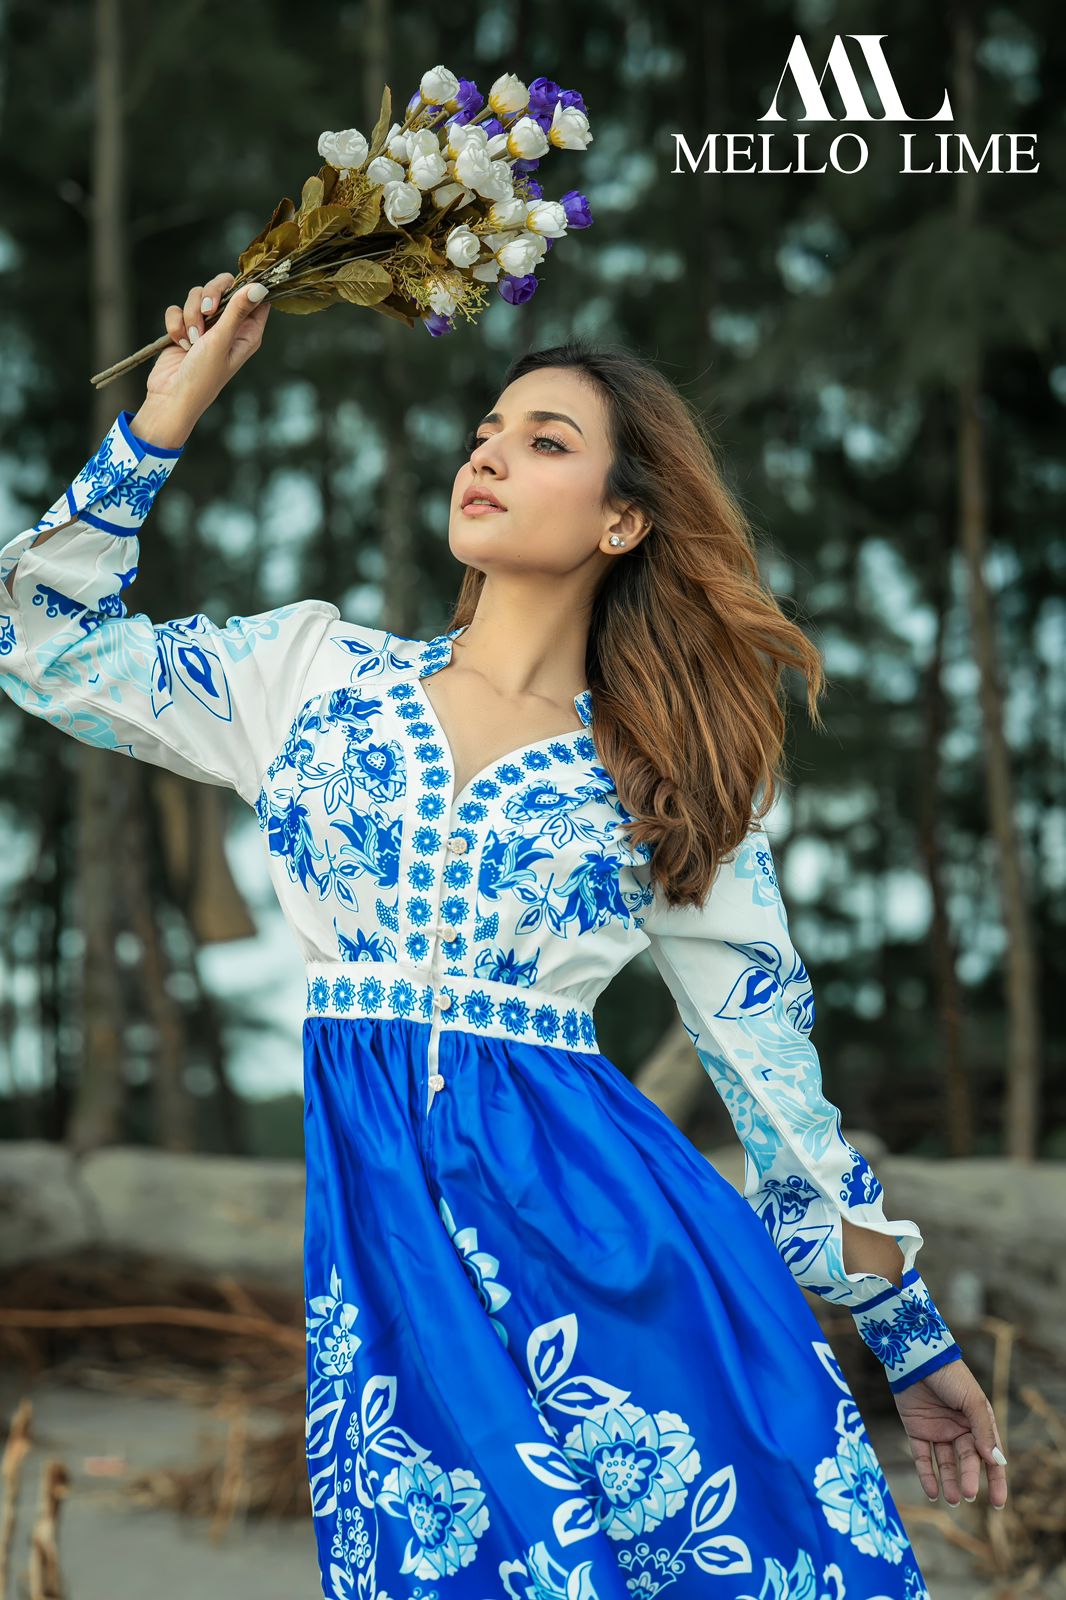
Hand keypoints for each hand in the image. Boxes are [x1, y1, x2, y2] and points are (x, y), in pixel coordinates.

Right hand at [144, 271, 270, 419]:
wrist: (171, 395)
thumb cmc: (203, 377)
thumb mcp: (222, 341)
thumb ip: (237, 311)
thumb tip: (260, 286)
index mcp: (247, 331)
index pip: (254, 296)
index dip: (246, 285)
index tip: (233, 288)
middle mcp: (229, 325)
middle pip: (223, 286)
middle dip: (210, 295)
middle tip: (207, 312)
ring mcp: (206, 325)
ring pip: (197, 295)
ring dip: (190, 315)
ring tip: (192, 340)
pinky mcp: (185, 326)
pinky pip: (177, 308)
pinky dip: (176, 324)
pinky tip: (180, 343)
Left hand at [893, 1357, 1007, 1508]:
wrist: (917, 1356)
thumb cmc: (950, 1375)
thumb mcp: (972, 1401)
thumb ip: (983, 1432)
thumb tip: (996, 1462)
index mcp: (977, 1422)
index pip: (990, 1456)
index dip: (995, 1479)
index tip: (998, 1503)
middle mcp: (959, 1429)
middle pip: (967, 1461)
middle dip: (968, 1479)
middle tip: (968, 1495)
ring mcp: (937, 1430)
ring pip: (946, 1463)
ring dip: (948, 1482)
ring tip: (951, 1499)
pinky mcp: (916, 1430)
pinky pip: (923, 1457)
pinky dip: (927, 1475)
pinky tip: (932, 1491)